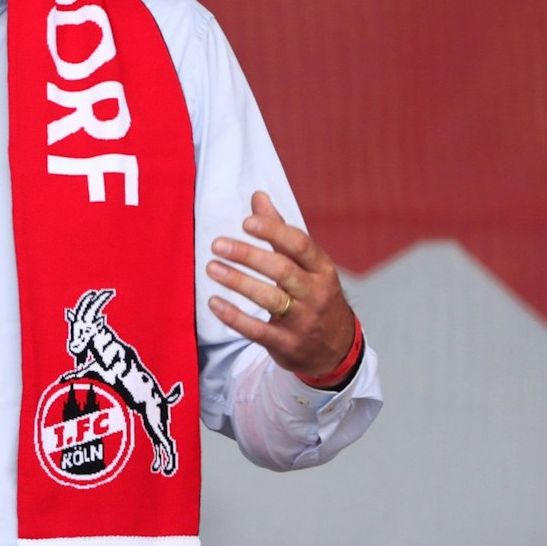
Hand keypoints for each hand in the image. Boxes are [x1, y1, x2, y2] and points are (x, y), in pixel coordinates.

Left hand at [205, 191, 358, 382]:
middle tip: (217, 244)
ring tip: (211, 268)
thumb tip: (258, 196)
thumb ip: (280, 232)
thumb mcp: (307, 265)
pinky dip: (234, 316)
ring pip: (270, 299)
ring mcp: (303, 321)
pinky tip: (213, 302)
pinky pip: (257, 330)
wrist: (335, 349)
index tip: (246, 222)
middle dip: (248, 256)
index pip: (300, 245)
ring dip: (238, 282)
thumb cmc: (313, 295)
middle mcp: (316, 294)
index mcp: (322, 269)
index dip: (273, 231)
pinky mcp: (286, 344)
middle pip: (282, 271)